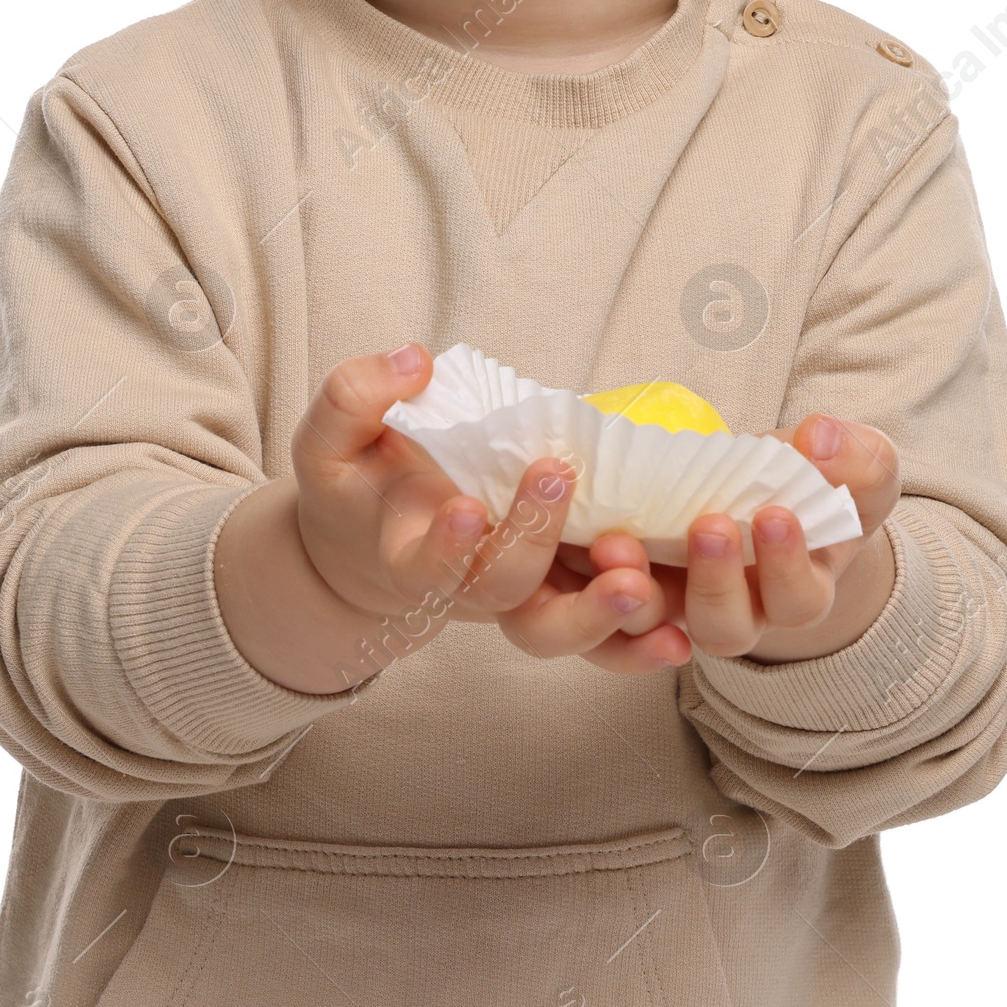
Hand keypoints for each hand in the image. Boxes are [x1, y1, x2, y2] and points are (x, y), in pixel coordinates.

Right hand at [291, 344, 675, 667]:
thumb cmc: (355, 483)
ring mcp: (517, 597)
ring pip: (557, 632)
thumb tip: (415, 361)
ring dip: (600, 615)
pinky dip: (638, 645)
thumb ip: (355, 395)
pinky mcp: (559, 592)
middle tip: (557, 476)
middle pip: (502, 594)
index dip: (446, 548)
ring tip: (639, 584)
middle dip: (533, 544)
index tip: (466, 506)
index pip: (423, 568)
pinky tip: (678, 635)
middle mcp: (464, 590)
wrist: (374, 541)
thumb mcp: (329, 438)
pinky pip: (601, 636)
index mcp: (406, 559)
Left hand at [555, 412, 900, 664]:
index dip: (788, 566)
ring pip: (654, 626)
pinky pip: (602, 602)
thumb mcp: (858, 468)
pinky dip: (588, 584)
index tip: (777, 514)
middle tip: (710, 525)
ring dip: (636, 595)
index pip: (797, 599)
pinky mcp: (626, 581)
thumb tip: (818, 440)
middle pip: (725, 629)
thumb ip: (855, 458)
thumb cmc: (821, 484)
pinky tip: (583, 542)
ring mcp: (676, 601)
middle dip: (715, 582)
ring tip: (622, 545)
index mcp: (798, 590)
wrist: (769, 492)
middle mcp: (738, 612)